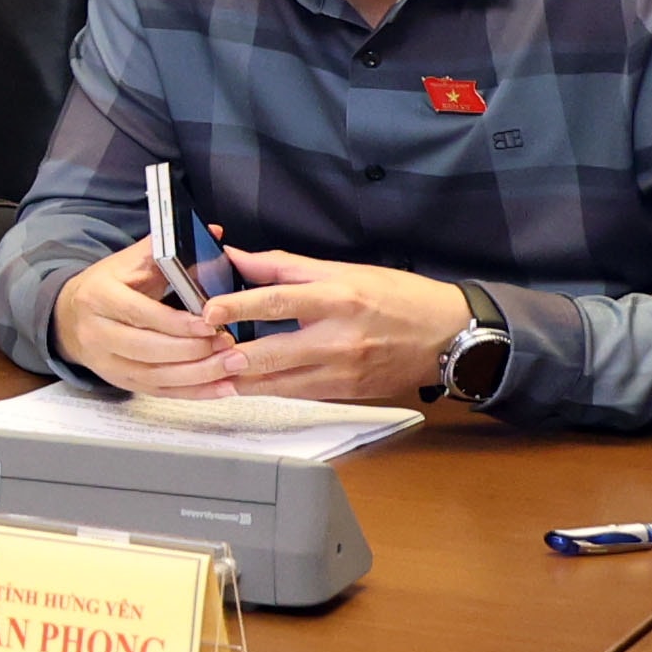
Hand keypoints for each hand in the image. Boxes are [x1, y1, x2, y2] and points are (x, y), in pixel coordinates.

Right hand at [46, 237, 237, 397]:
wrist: (68, 315)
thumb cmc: (108, 286)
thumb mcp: (129, 262)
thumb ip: (168, 250)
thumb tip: (213, 232)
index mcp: (98, 296)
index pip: (140, 314)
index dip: (178, 323)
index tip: (212, 324)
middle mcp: (96, 331)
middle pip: (148, 349)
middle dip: (194, 351)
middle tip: (231, 346)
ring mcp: (105, 361)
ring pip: (156, 376)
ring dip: (199, 375)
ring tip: (233, 366)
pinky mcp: (118, 380)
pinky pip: (159, 392)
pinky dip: (193, 392)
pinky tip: (221, 387)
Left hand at [201, 250, 466, 404]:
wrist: (450, 336)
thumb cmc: (397, 297)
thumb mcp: (343, 270)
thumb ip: (285, 266)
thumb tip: (237, 256)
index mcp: (338, 298)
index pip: (279, 300)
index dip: (239, 305)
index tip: (208, 310)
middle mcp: (340, 338)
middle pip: (274, 351)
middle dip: (233, 355)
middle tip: (202, 350)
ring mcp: (344, 371)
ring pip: (282, 382)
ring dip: (244, 379)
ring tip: (211, 371)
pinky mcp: (348, 393)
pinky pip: (300, 394)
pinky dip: (270, 389)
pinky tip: (246, 383)